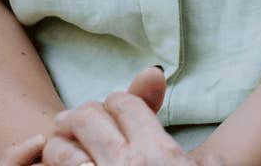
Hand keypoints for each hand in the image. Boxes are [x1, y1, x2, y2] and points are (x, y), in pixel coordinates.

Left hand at [41, 67, 204, 165]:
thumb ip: (208, 163)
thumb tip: (210, 154)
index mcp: (159, 154)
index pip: (127, 105)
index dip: (118, 100)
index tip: (113, 106)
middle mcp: (125, 164)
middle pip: (89, 117)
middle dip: (83, 114)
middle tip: (74, 118)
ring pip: (62, 146)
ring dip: (60, 141)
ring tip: (59, 142)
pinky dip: (50, 163)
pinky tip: (54, 164)